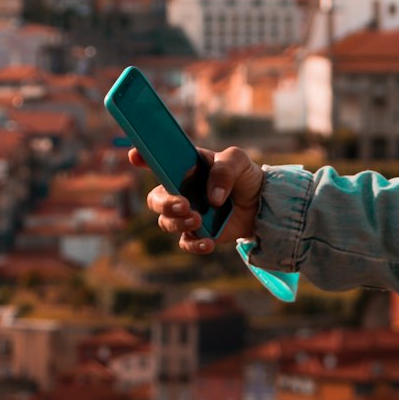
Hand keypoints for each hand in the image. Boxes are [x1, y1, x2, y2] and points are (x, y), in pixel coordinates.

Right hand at [129, 144, 264, 253]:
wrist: (263, 203)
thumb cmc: (244, 175)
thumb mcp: (238, 161)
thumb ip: (224, 171)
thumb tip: (213, 198)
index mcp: (184, 167)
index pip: (157, 161)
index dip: (142, 157)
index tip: (135, 155)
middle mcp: (179, 190)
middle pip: (155, 199)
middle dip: (164, 203)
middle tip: (183, 204)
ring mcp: (186, 213)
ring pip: (166, 222)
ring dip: (178, 222)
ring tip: (197, 220)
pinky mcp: (197, 233)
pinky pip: (186, 243)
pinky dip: (194, 244)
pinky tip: (207, 242)